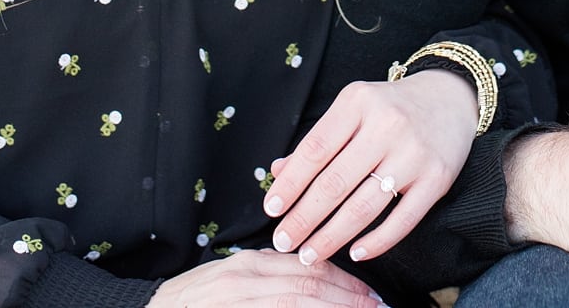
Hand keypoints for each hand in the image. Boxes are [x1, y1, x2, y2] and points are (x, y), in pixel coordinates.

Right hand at [148, 248, 380, 307]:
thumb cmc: (191, 303)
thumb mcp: (230, 281)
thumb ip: (267, 278)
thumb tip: (312, 278)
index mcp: (249, 264)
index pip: (308, 266)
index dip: (345, 281)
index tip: (369, 295)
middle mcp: (244, 279)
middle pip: (309, 283)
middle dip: (349, 298)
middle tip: (377, 307)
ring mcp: (235, 300)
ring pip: (297, 302)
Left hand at [264, 70, 478, 263]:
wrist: (451, 99)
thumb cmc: (391, 108)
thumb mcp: (352, 110)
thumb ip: (318, 142)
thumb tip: (278, 173)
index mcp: (358, 102)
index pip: (314, 150)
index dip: (290, 184)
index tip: (271, 210)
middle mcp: (387, 124)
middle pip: (335, 182)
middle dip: (304, 218)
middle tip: (283, 241)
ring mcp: (414, 152)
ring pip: (364, 206)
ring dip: (332, 236)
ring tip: (309, 254)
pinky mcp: (438, 178)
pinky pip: (402, 220)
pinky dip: (377, 242)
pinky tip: (355, 253)